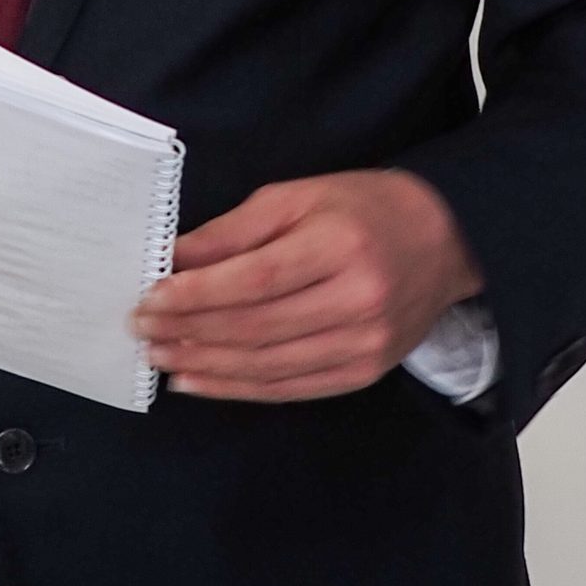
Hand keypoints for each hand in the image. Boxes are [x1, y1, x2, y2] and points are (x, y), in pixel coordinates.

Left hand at [131, 169, 483, 402]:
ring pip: (268, 366)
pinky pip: (290, 388)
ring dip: (205, 365)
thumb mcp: (298, 196)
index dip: (196, 295)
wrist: (444, 240)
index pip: (254, 280)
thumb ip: (235, 230)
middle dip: (189, 331)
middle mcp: (356, 301)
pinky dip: (238, 389)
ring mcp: (364, 345)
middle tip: (140, 332)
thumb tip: (174, 258)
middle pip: (256, 328)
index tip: (149, 299)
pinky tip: (200, 380)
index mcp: (339, 246)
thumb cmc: (363, 207)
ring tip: (160, 357)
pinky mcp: (364, 373)